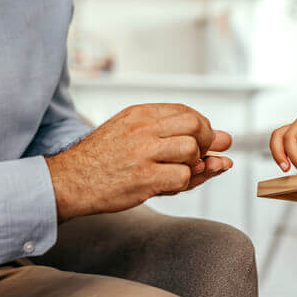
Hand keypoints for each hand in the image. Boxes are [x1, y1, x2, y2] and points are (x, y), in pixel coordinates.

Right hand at [46, 103, 232, 220]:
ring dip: (192, 165)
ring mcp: (143, 153)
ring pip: (192, 151)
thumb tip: (227, 140)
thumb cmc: (103, 159)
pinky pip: (182, 177)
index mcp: (140, 113)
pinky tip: (165, 185)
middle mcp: (143, 128)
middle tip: (193, 157)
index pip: (187, 111)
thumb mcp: (132, 134)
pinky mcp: (144, 178)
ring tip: (173, 172)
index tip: (194, 143)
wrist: (69, 181)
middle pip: (197, 126)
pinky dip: (181, 184)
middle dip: (204, 144)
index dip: (200, 128)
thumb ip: (175, 134)